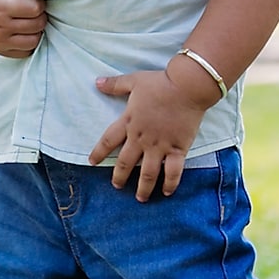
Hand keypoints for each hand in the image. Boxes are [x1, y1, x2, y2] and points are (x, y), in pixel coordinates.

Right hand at [0, 0, 46, 56]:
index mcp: (0, 6)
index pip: (35, 9)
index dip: (39, 3)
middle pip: (37, 25)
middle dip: (40, 15)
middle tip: (32, 9)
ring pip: (34, 40)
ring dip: (36, 29)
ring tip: (28, 19)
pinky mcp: (1, 51)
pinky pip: (27, 50)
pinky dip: (29, 40)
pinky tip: (23, 30)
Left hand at [88, 70, 206, 202]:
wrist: (187, 87)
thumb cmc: (160, 83)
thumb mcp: (134, 80)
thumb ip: (115, 84)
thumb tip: (96, 82)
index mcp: (128, 121)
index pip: (108, 141)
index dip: (99, 152)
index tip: (92, 162)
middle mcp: (141, 138)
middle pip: (125, 163)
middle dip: (119, 177)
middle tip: (117, 186)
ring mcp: (159, 146)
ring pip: (147, 174)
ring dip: (142, 188)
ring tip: (140, 198)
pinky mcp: (178, 149)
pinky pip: (172, 172)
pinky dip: (169, 184)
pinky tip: (166, 192)